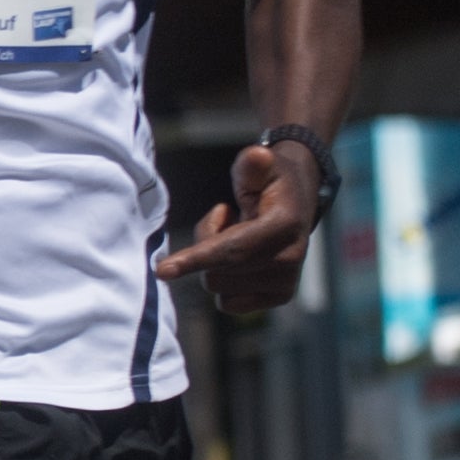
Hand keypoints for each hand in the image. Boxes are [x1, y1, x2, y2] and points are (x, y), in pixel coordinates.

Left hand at [159, 138, 320, 312]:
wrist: (297, 202)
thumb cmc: (269, 181)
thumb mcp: (260, 166)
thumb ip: (252, 164)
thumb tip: (258, 156)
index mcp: (284, 227)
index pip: (233, 249)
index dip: (196, 258)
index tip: (162, 271)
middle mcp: (289, 259)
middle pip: (216, 271)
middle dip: (206, 245)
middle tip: (226, 218)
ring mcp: (286, 282)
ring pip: (218, 287)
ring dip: (215, 263)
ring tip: (238, 235)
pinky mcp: (279, 296)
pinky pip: (228, 303)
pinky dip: (226, 282)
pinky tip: (242, 260)